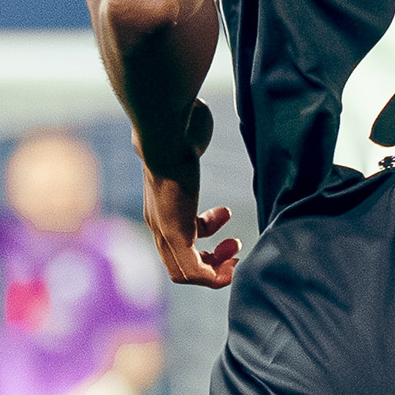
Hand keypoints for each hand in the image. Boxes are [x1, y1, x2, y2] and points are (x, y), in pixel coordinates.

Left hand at [140, 105, 241, 288]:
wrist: (166, 126)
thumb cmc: (177, 128)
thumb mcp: (185, 140)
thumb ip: (189, 142)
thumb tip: (195, 120)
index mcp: (160, 209)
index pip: (176, 249)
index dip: (204, 254)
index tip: (229, 241)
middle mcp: (158, 223)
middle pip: (179, 266)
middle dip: (212, 265)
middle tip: (235, 250)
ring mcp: (164, 229)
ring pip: (184, 272)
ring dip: (214, 270)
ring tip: (235, 248)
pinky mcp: (174, 231)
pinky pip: (192, 270)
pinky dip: (215, 274)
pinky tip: (234, 254)